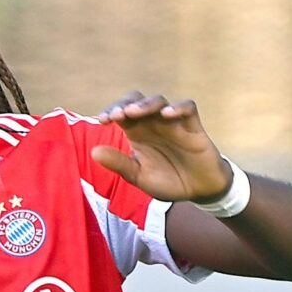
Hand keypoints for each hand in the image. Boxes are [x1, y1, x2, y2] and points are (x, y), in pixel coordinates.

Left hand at [92, 92, 232, 203]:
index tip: (102, 120)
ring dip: (146, 105)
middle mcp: (153, 123)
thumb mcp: (139, 176)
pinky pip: (188, 108)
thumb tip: (93, 152)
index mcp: (137, 133)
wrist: (198, 190)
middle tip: (116, 115)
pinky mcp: (193, 127)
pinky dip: (178, 108)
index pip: (121, 113)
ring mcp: (173, 123)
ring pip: (159, 101)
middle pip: (137, 101)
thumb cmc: (168, 180)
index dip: (111, 111)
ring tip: (134, 112)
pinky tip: (167, 114)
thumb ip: (119, 164)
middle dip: (125, 103)